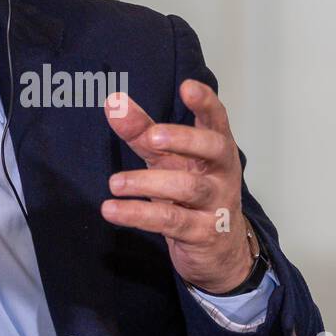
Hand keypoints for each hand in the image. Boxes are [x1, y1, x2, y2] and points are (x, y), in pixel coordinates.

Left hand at [101, 79, 255, 292]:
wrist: (220, 249)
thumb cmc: (192, 194)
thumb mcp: (167, 160)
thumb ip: (141, 132)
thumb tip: (113, 103)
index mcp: (217, 148)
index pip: (217, 120)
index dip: (205, 102)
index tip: (187, 86)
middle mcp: (222, 172)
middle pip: (212, 148)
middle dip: (182, 139)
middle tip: (151, 137)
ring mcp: (216, 203)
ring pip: (188, 187)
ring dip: (147, 182)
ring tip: (114, 183)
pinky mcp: (203, 233)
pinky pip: (171, 220)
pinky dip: (138, 214)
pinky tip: (113, 210)